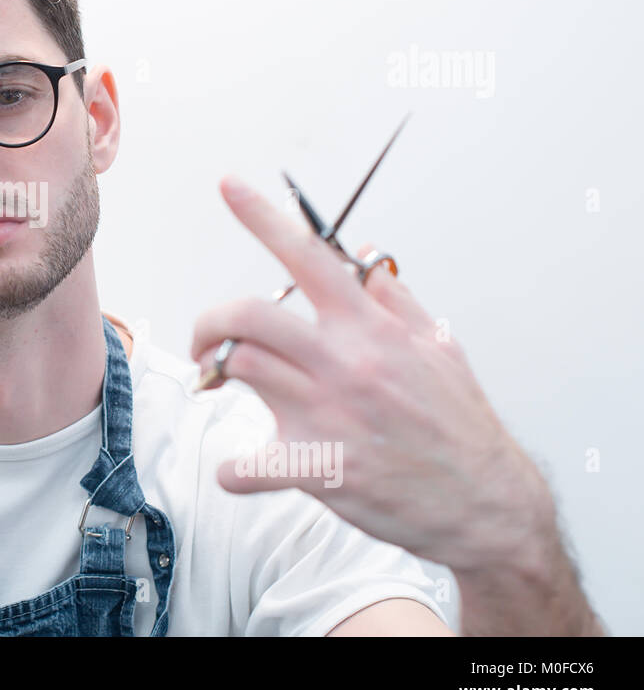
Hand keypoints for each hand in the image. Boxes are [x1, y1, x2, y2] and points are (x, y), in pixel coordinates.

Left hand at [190, 175, 553, 572]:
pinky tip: (242, 471)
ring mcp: (327, 415)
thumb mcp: (440, 348)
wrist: (485, 504)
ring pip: (238, 370)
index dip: (262, 216)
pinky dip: (233, 471)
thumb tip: (364, 257)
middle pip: (247, 315)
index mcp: (371, 329)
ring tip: (221, 387)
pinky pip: (245, 466)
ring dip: (215, 377)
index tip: (228, 185)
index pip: (309, 256)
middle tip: (205, 342)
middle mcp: (344, 363)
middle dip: (208, 323)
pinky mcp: (317, 468)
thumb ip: (395, 299)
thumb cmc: (458, 425)